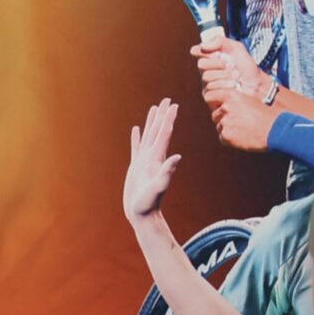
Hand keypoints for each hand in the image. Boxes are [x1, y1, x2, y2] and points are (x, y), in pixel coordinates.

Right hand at [124, 99, 180, 218]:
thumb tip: (178, 157)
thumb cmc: (149, 203)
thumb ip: (167, 173)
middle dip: (163, 115)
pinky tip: (137, 129)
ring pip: (148, 136)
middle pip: (158, 131)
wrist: (142, 214)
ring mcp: (144, 161)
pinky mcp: (135, 167)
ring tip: (154, 108)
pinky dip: (137, 137)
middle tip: (167, 99)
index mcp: (157, 158)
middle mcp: (152, 157)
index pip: (164, 134)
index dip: (169, 119)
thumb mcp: (158, 187)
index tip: (174, 105)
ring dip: (151, 122)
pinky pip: (136, 147)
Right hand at [192, 31, 270, 106]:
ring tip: (236, 76)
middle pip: (201, 64)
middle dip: (218, 63)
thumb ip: (221, 41)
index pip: (197, 51)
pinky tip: (232, 86)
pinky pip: (210, 89)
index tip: (211, 51)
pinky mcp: (210, 96)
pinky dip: (224, 86)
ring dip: (224, 75)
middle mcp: (207, 70)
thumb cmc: (247, 68)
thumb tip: (203, 45)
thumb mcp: (237, 48)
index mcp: (211, 57)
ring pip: (206, 76)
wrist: (256, 85)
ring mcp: (207, 83)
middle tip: (231, 65)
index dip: (200, 50)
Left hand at [206, 86, 274, 152]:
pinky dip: (230, 139)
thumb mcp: (250, 101)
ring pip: (220, 127)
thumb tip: (224, 107)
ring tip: (244, 130)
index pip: (210, 96)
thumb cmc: (267, 116)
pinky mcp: (225, 135)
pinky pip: (223, 138)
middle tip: (239, 122)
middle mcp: (226, 107)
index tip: (219, 107)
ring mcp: (225, 122)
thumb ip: (235, 102)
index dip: (213, 102)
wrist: (275, 129)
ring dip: (228, 129)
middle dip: (224, 119)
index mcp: (232, 95)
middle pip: (215, 114)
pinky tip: (243, 137)